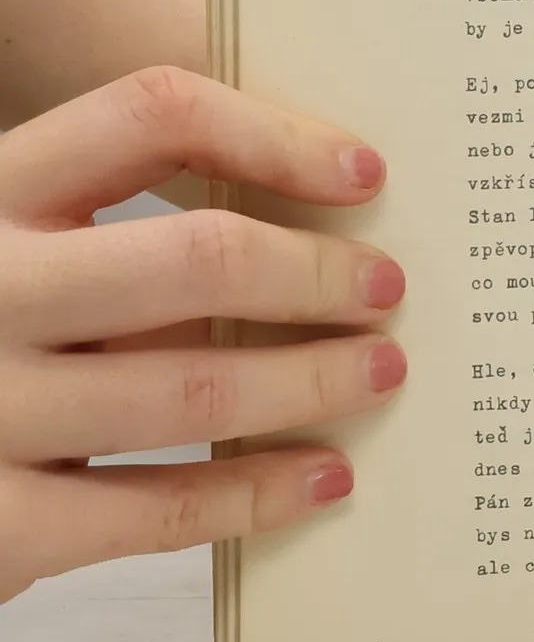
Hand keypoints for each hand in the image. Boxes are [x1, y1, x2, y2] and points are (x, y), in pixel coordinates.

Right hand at [0, 67, 407, 602]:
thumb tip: (316, 237)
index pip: (153, 118)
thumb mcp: (22, 256)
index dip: (276, 138)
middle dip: (317, 275)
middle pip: (199, 257)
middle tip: (387, 288)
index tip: (366, 174)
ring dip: (312, 381)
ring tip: (381, 372)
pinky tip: (326, 475)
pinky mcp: (0, 524)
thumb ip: (119, 244)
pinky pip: (164, 506)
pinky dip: (261, 490)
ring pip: (196, 388)